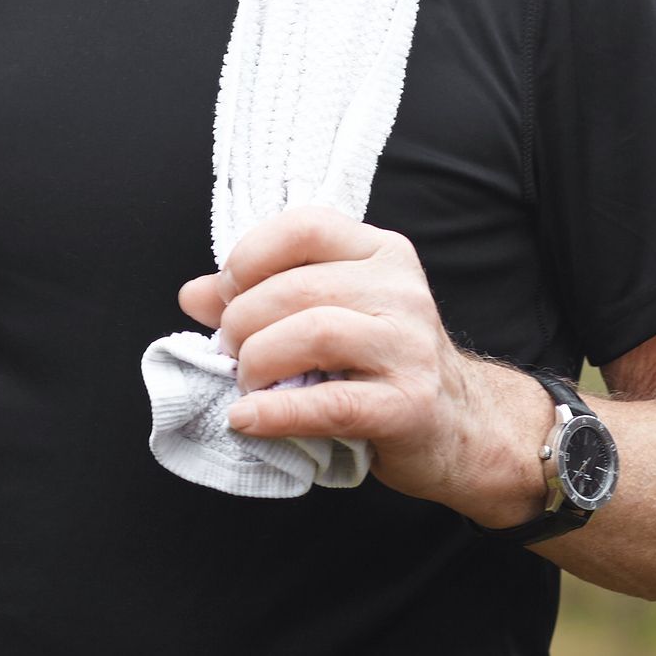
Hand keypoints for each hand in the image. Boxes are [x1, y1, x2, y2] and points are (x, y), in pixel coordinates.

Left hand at [176, 204, 546, 524]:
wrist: (462, 428)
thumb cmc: (382, 366)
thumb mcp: (329, 315)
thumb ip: (261, 298)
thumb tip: (193, 294)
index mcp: (380, 253)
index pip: (305, 227)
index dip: (250, 257)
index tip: (228, 294)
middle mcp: (400, 290)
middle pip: (298, 288)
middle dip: (243, 322)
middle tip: (231, 352)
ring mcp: (410, 346)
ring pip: (313, 333)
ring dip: (258, 362)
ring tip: (246, 383)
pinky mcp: (409, 405)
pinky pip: (331, 403)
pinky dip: (276, 413)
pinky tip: (247, 419)